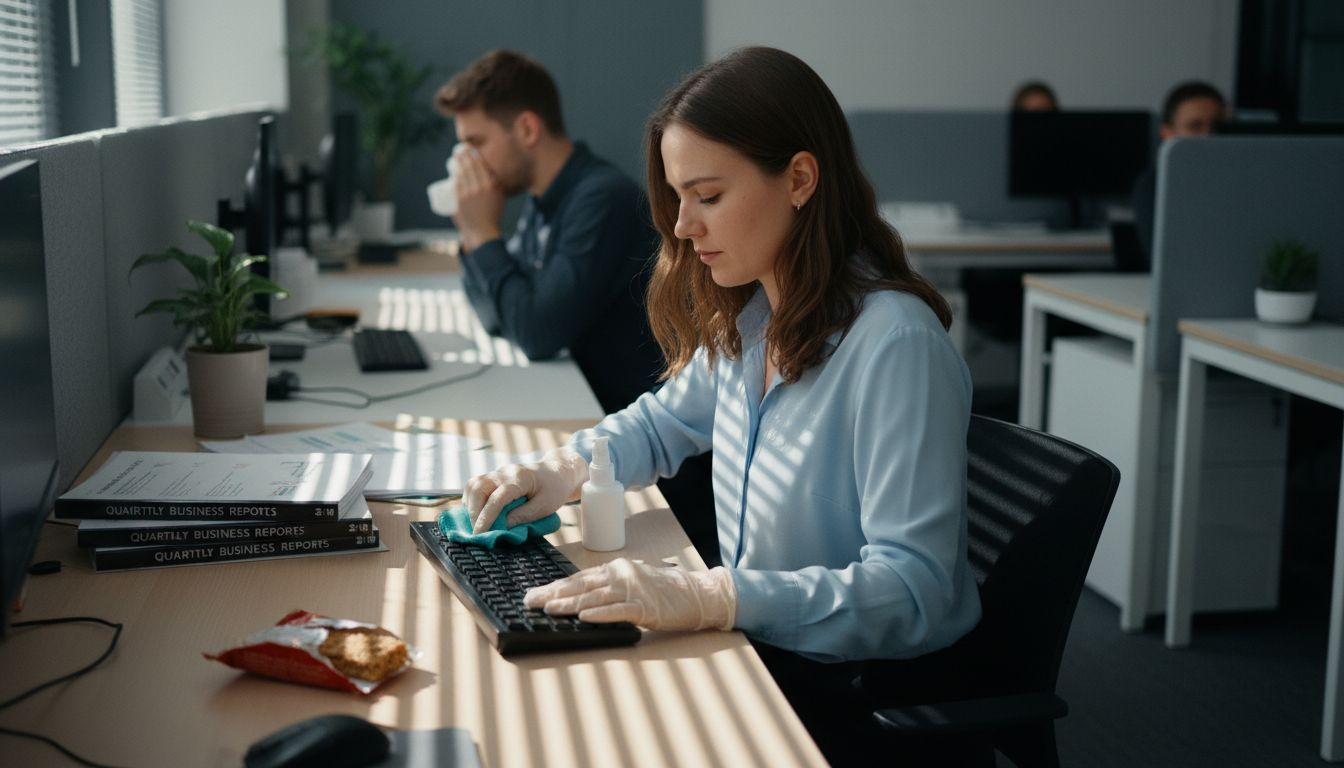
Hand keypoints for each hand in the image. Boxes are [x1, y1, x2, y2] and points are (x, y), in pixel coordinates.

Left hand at [453, 149, 504, 252]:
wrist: (483, 231)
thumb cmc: (493, 214)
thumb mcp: (500, 197)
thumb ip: (496, 184)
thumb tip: (490, 171)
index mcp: (491, 185)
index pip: (480, 165)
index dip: (473, 155)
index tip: (470, 148)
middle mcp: (480, 187)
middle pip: (469, 167)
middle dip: (464, 155)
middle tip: (461, 150)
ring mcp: (469, 194)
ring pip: (462, 174)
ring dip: (459, 163)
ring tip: (457, 156)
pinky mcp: (461, 200)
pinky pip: (458, 184)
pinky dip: (456, 175)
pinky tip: (455, 170)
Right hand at [465, 448, 587, 532]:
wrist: (557, 471)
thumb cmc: (554, 489)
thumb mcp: (545, 506)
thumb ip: (523, 516)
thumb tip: (501, 527)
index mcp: (519, 478)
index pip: (496, 498)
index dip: (486, 518)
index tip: (480, 535)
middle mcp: (504, 472)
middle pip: (478, 488)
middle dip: (473, 512)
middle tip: (477, 532)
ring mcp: (498, 472)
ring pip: (473, 485)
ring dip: (470, 506)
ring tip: (476, 524)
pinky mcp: (494, 476)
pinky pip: (475, 485)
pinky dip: (472, 500)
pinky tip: (478, 514)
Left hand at [524, 558, 736, 630]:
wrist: (697, 593)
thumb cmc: (666, 590)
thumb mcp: (634, 581)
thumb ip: (611, 588)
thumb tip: (582, 600)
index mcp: (617, 569)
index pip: (579, 578)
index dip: (555, 586)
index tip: (536, 593)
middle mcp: (621, 575)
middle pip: (580, 585)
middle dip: (553, 593)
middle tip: (530, 601)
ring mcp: (633, 590)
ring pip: (594, 597)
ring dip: (569, 604)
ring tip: (549, 609)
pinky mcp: (644, 606)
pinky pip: (618, 610)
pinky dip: (600, 614)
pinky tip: (583, 617)